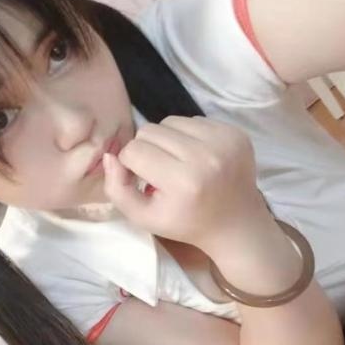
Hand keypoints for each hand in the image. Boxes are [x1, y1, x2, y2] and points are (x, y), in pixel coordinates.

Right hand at [103, 116, 268, 251]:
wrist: (236, 224)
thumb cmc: (185, 222)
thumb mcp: (143, 217)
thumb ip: (117, 189)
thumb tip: (109, 156)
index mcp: (183, 181)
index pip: (134, 151)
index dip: (130, 164)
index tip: (142, 179)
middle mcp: (206, 156)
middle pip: (150, 131)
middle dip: (147, 149)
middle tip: (159, 171)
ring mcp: (224, 141)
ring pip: (170, 121)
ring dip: (167, 140)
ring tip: (177, 162)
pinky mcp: (235, 132)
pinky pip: (193, 120)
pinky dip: (187, 136)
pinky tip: (196, 156)